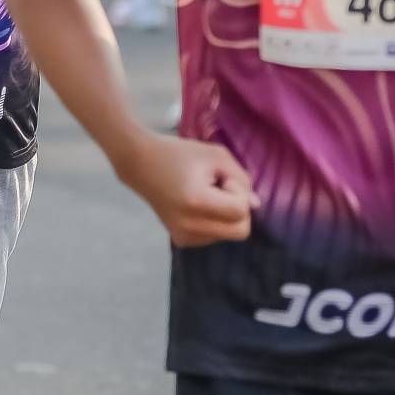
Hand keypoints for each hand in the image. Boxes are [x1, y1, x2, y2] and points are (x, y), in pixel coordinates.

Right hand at [121, 133, 257, 246]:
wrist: (139, 164)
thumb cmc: (178, 154)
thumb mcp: (216, 156)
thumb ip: (242, 179)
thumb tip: (255, 206)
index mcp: (197, 202)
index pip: (241, 212)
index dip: (238, 192)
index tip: (220, 178)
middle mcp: (189, 226)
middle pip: (240, 232)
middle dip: (237, 209)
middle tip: (218, 189)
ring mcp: (183, 236)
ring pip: (228, 234)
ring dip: (225, 215)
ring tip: (203, 194)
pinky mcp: (180, 240)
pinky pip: (214, 236)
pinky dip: (213, 221)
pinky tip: (196, 205)